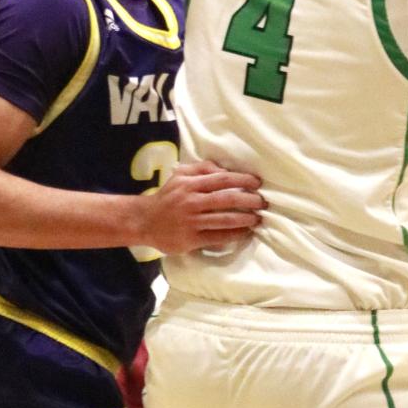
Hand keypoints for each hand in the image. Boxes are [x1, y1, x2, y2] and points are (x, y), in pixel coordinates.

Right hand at [131, 160, 264, 254]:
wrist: (144, 221)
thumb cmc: (167, 196)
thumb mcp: (180, 175)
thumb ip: (202, 169)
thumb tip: (225, 170)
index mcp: (190, 184)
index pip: (222, 179)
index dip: (242, 179)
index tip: (257, 182)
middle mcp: (191, 201)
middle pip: (227, 199)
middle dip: (249, 200)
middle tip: (263, 202)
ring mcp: (191, 222)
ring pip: (224, 219)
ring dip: (245, 219)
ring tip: (258, 218)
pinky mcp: (191, 239)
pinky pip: (218, 237)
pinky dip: (234, 235)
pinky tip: (245, 233)